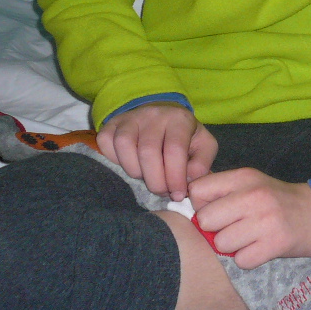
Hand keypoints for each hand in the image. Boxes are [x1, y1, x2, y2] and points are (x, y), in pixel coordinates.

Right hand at [97, 103, 216, 200]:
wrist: (162, 117)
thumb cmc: (185, 138)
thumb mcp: (203, 146)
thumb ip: (202, 164)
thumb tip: (188, 180)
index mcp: (179, 119)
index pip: (174, 149)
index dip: (175, 177)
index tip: (177, 195)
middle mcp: (153, 114)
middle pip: (148, 151)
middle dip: (155, 181)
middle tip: (162, 191)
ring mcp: (130, 118)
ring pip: (125, 146)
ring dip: (135, 171)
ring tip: (146, 177)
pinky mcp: (111, 124)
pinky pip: (106, 144)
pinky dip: (115, 161)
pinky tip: (130, 165)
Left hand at [190, 169, 310, 268]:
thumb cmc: (279, 201)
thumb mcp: (252, 185)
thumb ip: (223, 191)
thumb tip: (187, 202)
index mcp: (244, 177)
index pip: (198, 191)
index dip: (202, 206)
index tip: (217, 213)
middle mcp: (253, 195)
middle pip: (206, 220)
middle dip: (215, 230)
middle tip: (234, 230)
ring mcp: (265, 219)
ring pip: (221, 243)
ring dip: (232, 247)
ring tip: (249, 240)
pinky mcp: (276, 243)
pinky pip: (242, 260)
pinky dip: (248, 259)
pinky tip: (260, 250)